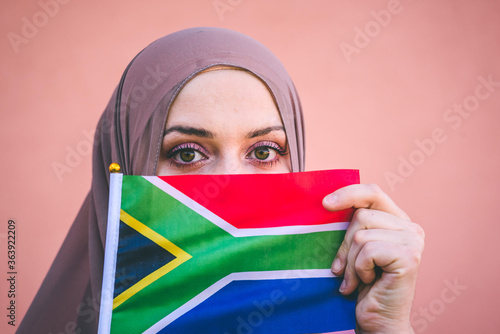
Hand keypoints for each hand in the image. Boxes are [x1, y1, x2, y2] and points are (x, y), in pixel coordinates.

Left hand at [323, 184, 423, 333]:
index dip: (348, 193)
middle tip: (343, 269)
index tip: (325, 204)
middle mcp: (410, 227)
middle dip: (345, 245)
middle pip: (361, 215)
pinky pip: (367, 250)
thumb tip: (326, 202)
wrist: (378, 321)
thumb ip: (353, 226)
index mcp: (398, 221)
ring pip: (361, 234)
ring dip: (351, 261)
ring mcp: (413, 241)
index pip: (372, 193)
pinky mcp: (409, 256)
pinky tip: (368, 282)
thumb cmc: (363, 285)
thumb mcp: (355, 249)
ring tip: (357, 279)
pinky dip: (359, 269)